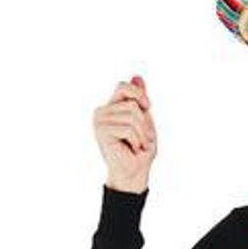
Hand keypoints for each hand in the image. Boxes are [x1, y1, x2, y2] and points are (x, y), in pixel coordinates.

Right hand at [93, 74, 156, 192]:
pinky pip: (128, 128)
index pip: (123, 86)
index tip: (147, 107)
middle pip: (132, 104)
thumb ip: (139, 100)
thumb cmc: (140, 149)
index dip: (138, 94)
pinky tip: (132, 148)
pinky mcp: (102, 131)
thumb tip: (137, 76)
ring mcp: (100, 121)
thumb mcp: (145, 120)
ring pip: (132, 115)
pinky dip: (137, 140)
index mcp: (112, 107)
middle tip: (143, 138)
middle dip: (144, 123)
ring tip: (138, 144)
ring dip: (142, 133)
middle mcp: (102, 112)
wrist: (134, 173)